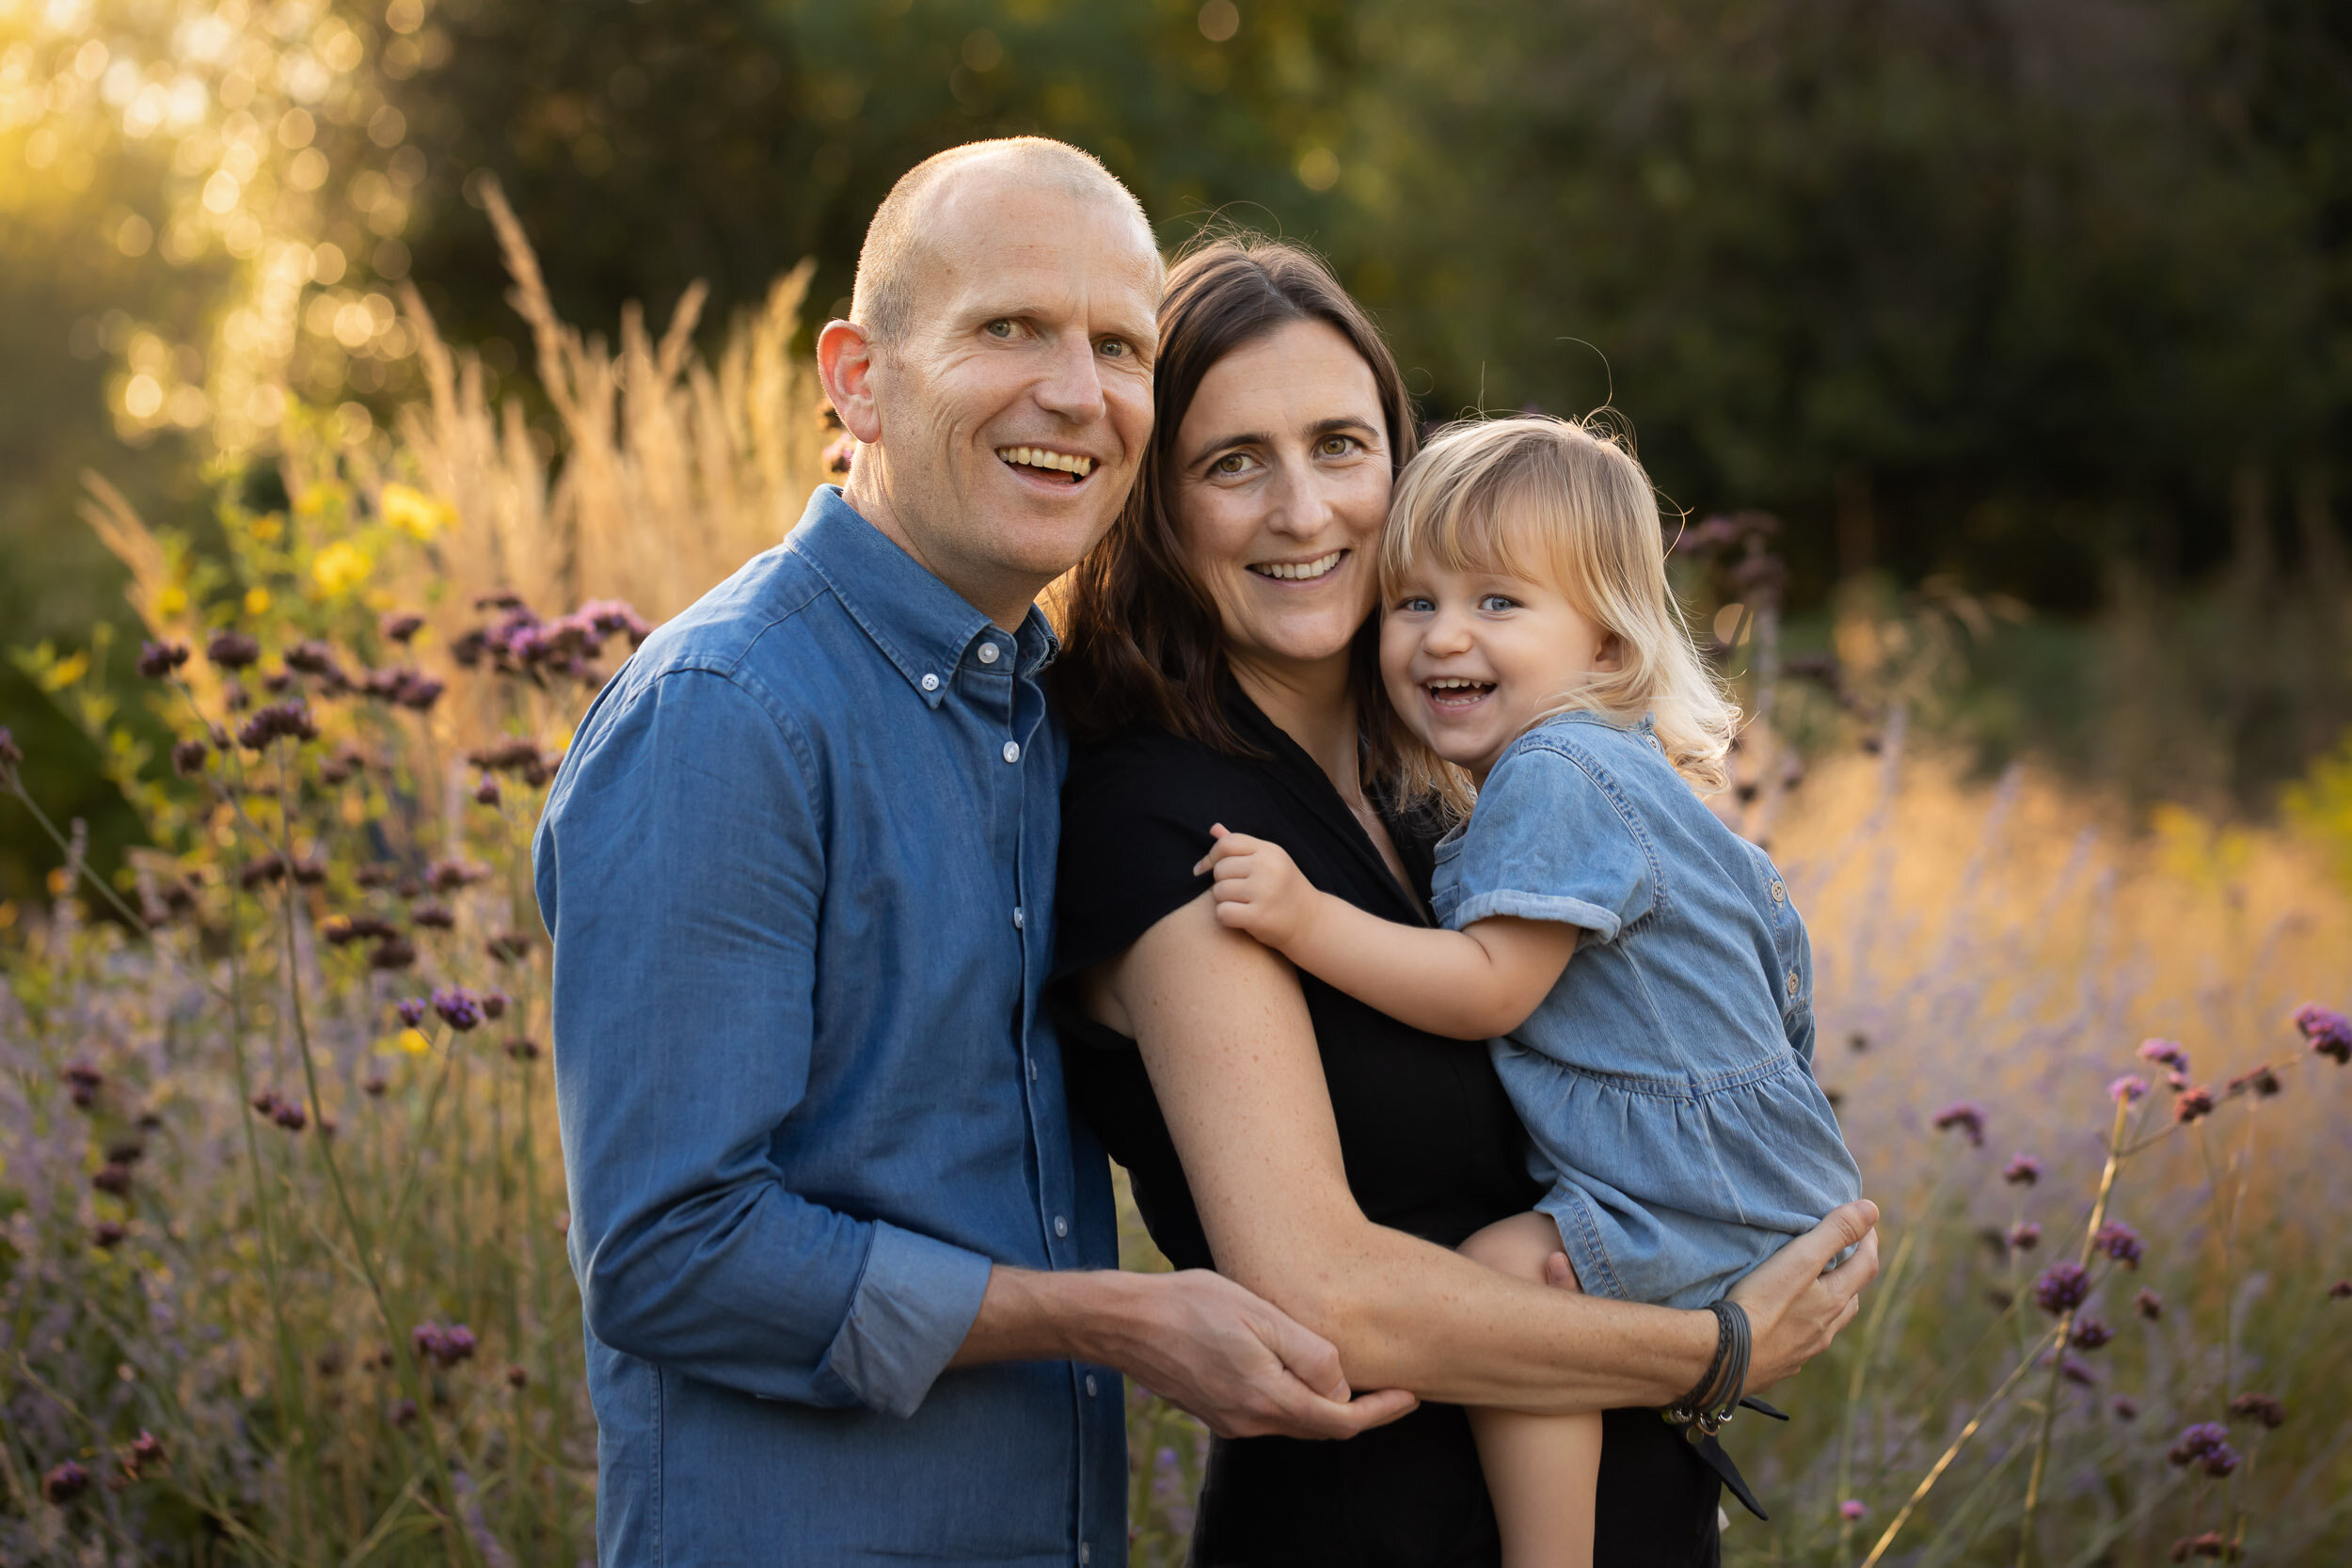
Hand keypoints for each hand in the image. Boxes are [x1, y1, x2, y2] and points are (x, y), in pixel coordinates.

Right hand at [1110, 1269, 1419, 1440]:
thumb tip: (1340, 1387)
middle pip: (1320, 1427)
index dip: (1382, 1413)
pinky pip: (1268, 1414)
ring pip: (1294, 1421)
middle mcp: (1250, 1421)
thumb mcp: (1262, 1316)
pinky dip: (1295, 1401)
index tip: (1411, 1396)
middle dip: (1359, 1411)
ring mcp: (1230, 1421)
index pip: (1341, 1421)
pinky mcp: (1215, 1412)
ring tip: (1350, 1376)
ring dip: (1326, 1405)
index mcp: (1268, 1399)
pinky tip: (1298, 1372)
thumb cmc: (1192, 1305)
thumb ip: (1310, 1354)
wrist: (1126, 1322)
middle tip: (1391, 1385)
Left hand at [1194, 824, 1317, 951]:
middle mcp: (1268, 867)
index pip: (1227, 843)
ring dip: (1224, 902)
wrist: (1311, 922)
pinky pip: (1222, 913)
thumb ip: (1241, 846)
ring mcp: (1265, 891)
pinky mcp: (1259, 916)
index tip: (1203, 869)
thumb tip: (1213, 828)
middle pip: (1220, 869)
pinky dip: (1226, 918)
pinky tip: (1241, 919)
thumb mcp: (1269, 861)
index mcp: (1269, 851)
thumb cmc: (1284, 889)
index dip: (1210, 856)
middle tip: (1238, 893)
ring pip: (1218, 892)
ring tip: (1242, 905)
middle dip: (1222, 883)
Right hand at [1728, 1199, 1879, 1390]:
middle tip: (1841, 1256)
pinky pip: (1800, 1344)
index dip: (1869, 1242)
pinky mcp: (1780, 1364)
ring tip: (1814, 1289)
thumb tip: (1873, 1209)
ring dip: (1828, 1304)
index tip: (1865, 1224)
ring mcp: (1803, 1351)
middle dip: (1851, 1274)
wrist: (1724, 1357)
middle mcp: (1825, 1329)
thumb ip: (1835, 1232)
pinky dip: (1802, 1328)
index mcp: (1833, 1301)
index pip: (1866, 1266)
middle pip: (1849, 1298)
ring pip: (1826, 1324)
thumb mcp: (1800, 1259)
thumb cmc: (1762, 1303)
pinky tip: (1784, 1325)